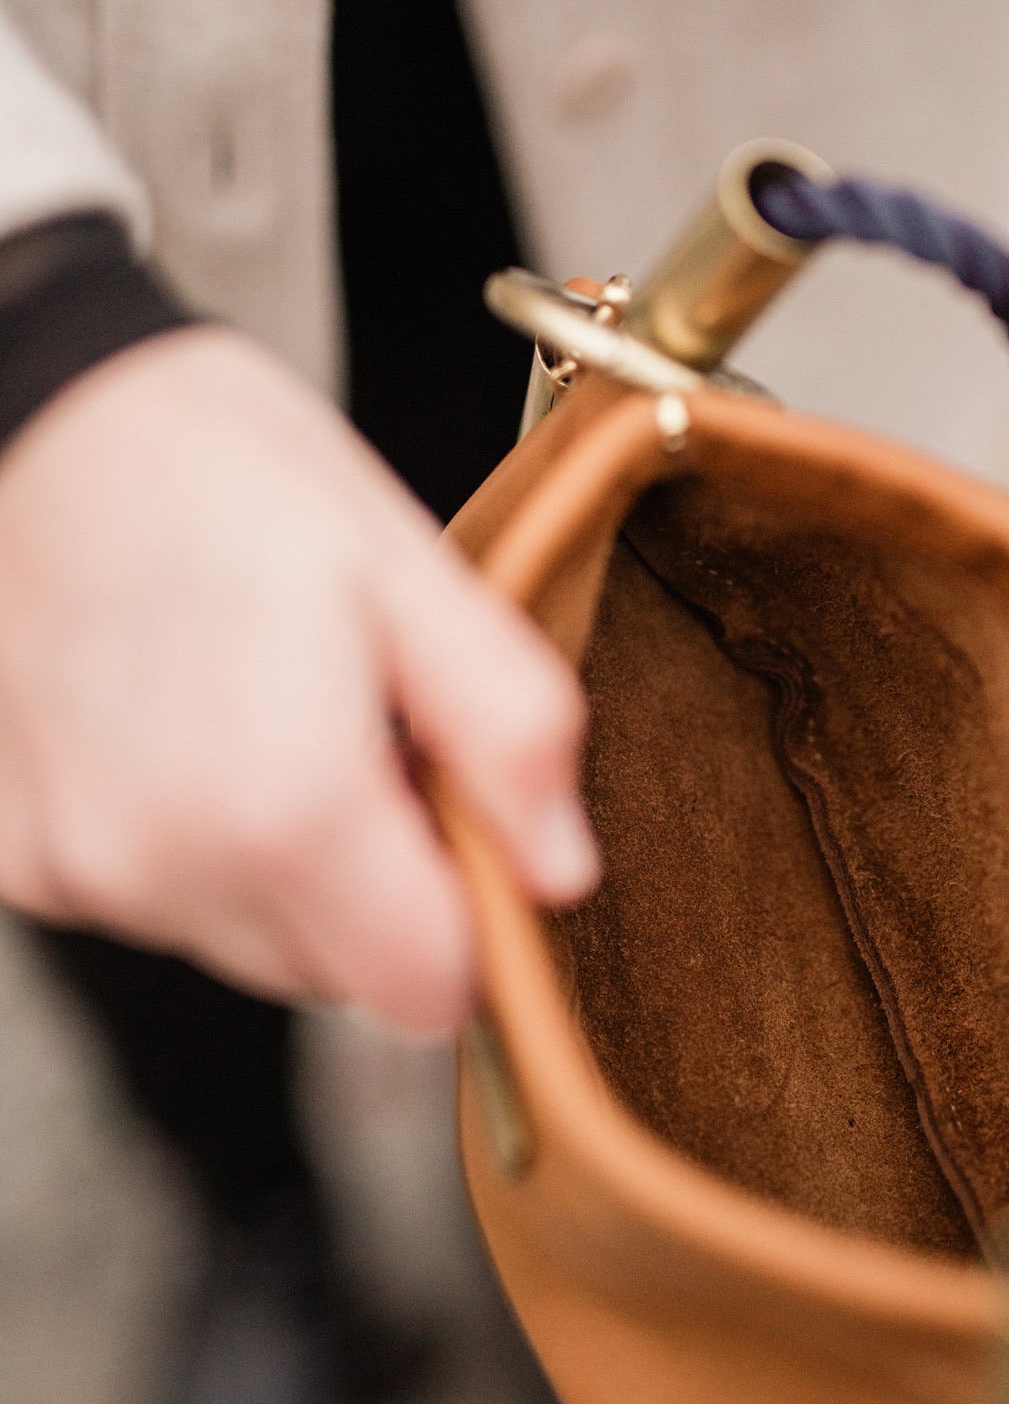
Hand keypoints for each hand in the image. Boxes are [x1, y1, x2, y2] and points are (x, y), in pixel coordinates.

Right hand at [0, 327, 596, 1030]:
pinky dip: (185, 843)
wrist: (41, 415)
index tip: (457, 810)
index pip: (428, 988)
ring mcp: (81, 870)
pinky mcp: (18, 858)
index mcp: (284, 807)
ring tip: (264, 713)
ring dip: (282, 865)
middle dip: (378, 885)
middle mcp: (166, 866)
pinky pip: (150, 900)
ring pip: (245, 943)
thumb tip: (559, 867)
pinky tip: (180, 733)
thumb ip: (506, 729)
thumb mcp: (408, 569)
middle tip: (361, 731)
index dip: (470, 911)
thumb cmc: (222, 469)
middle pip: (337, 976)